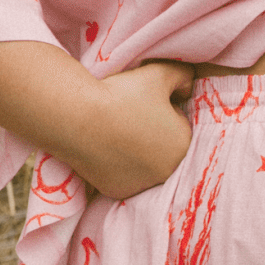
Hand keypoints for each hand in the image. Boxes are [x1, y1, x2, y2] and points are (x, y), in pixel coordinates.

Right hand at [84, 60, 195, 199]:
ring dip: (136, 151)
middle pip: (163, 147)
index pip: (178, 124)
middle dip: (151, 133)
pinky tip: (106, 149)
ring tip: (116, 132)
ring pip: (144, 164)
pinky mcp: (118, 192)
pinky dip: (117, 164)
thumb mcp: (160, 72)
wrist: (78, 118)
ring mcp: (142, 185)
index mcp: (182, 145)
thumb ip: (183, 75)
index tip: (142, 103)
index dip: (160, 110)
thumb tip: (186, 88)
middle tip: (128, 116)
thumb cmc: (122, 94)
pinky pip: (123, 176)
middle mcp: (167, 172)